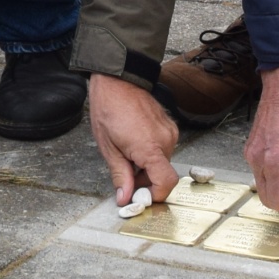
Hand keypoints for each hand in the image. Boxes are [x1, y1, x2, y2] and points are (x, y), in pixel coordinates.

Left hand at [88, 75, 179, 204]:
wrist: (118, 80)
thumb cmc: (109, 109)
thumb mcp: (108, 148)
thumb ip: (120, 175)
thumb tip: (125, 197)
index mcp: (150, 148)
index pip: (166, 183)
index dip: (154, 195)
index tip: (140, 197)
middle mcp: (166, 141)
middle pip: (163, 175)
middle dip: (145, 182)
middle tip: (126, 178)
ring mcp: (169, 132)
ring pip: (163, 163)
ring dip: (147, 168)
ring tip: (127, 156)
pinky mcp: (169, 127)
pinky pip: (164, 149)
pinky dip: (151, 154)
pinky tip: (134, 146)